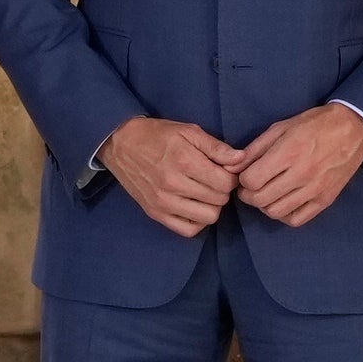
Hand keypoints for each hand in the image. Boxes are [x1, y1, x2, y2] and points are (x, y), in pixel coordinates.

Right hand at [97, 115, 243, 238]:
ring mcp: (163, 202)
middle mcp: (173, 185)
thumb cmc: (157, 135)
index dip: (232, 176)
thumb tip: (242, 159)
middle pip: (219, 200)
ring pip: (208, 217)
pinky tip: (195, 206)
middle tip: (215, 180)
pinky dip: (197, 221)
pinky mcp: (155, 214)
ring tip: (205, 192)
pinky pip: (188, 230)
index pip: (226, 182)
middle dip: (223, 190)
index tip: (225, 170)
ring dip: (212, 206)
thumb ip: (216, 147)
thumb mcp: (188, 131)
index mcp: (184, 161)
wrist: (121, 144)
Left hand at [234, 102, 362, 228]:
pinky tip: (284, 202)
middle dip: (249, 195)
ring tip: (268, 193)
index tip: (247, 174)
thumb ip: (254, 149)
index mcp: (287, 153)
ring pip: (276, 212)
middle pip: (260, 199)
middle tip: (253, 186)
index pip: (251, 180)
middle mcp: (300, 174)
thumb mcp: (280, 128)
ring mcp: (314, 190)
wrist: (353, 129)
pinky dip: (285, 215)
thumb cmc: (314, 124)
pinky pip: (296, 220)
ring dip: (265, 205)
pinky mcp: (325, 201)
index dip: (243, 179)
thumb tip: (232, 168)